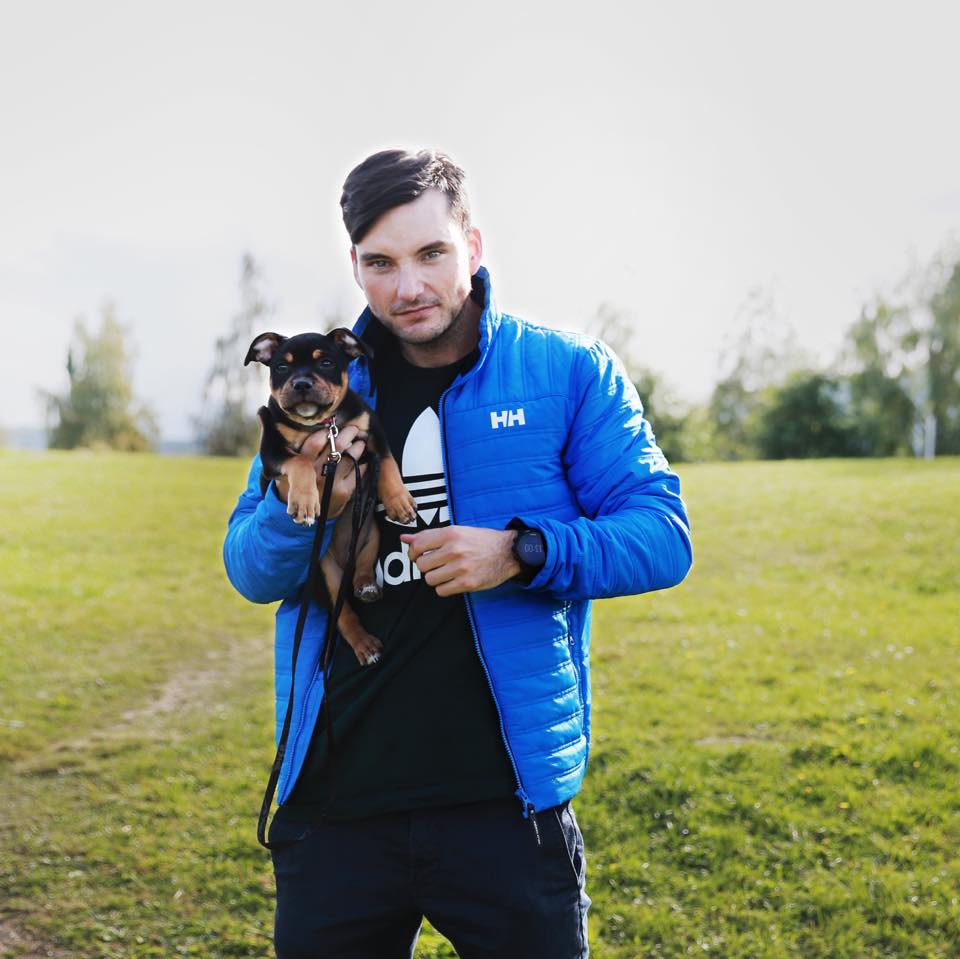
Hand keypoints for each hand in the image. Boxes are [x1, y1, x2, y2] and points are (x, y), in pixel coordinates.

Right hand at [274, 424, 367, 518]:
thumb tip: (262, 411)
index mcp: (300, 464)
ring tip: (360, 442)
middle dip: (346, 435)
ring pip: (349, 460)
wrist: (301, 512)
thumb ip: (272, 436)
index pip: (313, 443)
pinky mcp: (343, 492)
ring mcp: (331, 484)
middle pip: (335, 449)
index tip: (331, 425)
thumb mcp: (279, 462)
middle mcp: (316, 474)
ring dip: (357, 448)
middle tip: (353, 428)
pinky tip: (363, 459)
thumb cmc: (291, 479)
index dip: (324, 432)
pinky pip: (357, 474)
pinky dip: (362, 464)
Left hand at [400, 526, 520, 596]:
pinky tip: (453, 580)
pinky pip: (442, 591)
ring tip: (446, 572)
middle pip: (422, 565)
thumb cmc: (481, 540)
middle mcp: (455, 550)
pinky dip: (444, 588)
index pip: (418, 545)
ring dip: (435, 578)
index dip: (412, 553)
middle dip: (425, 567)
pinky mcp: (467, 583)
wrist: (509, 552)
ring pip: (430, 580)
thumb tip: (403, 538)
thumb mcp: (457, 531)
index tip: (416, 556)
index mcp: (451, 534)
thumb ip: (429, 536)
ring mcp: (461, 568)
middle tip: (435, 565)